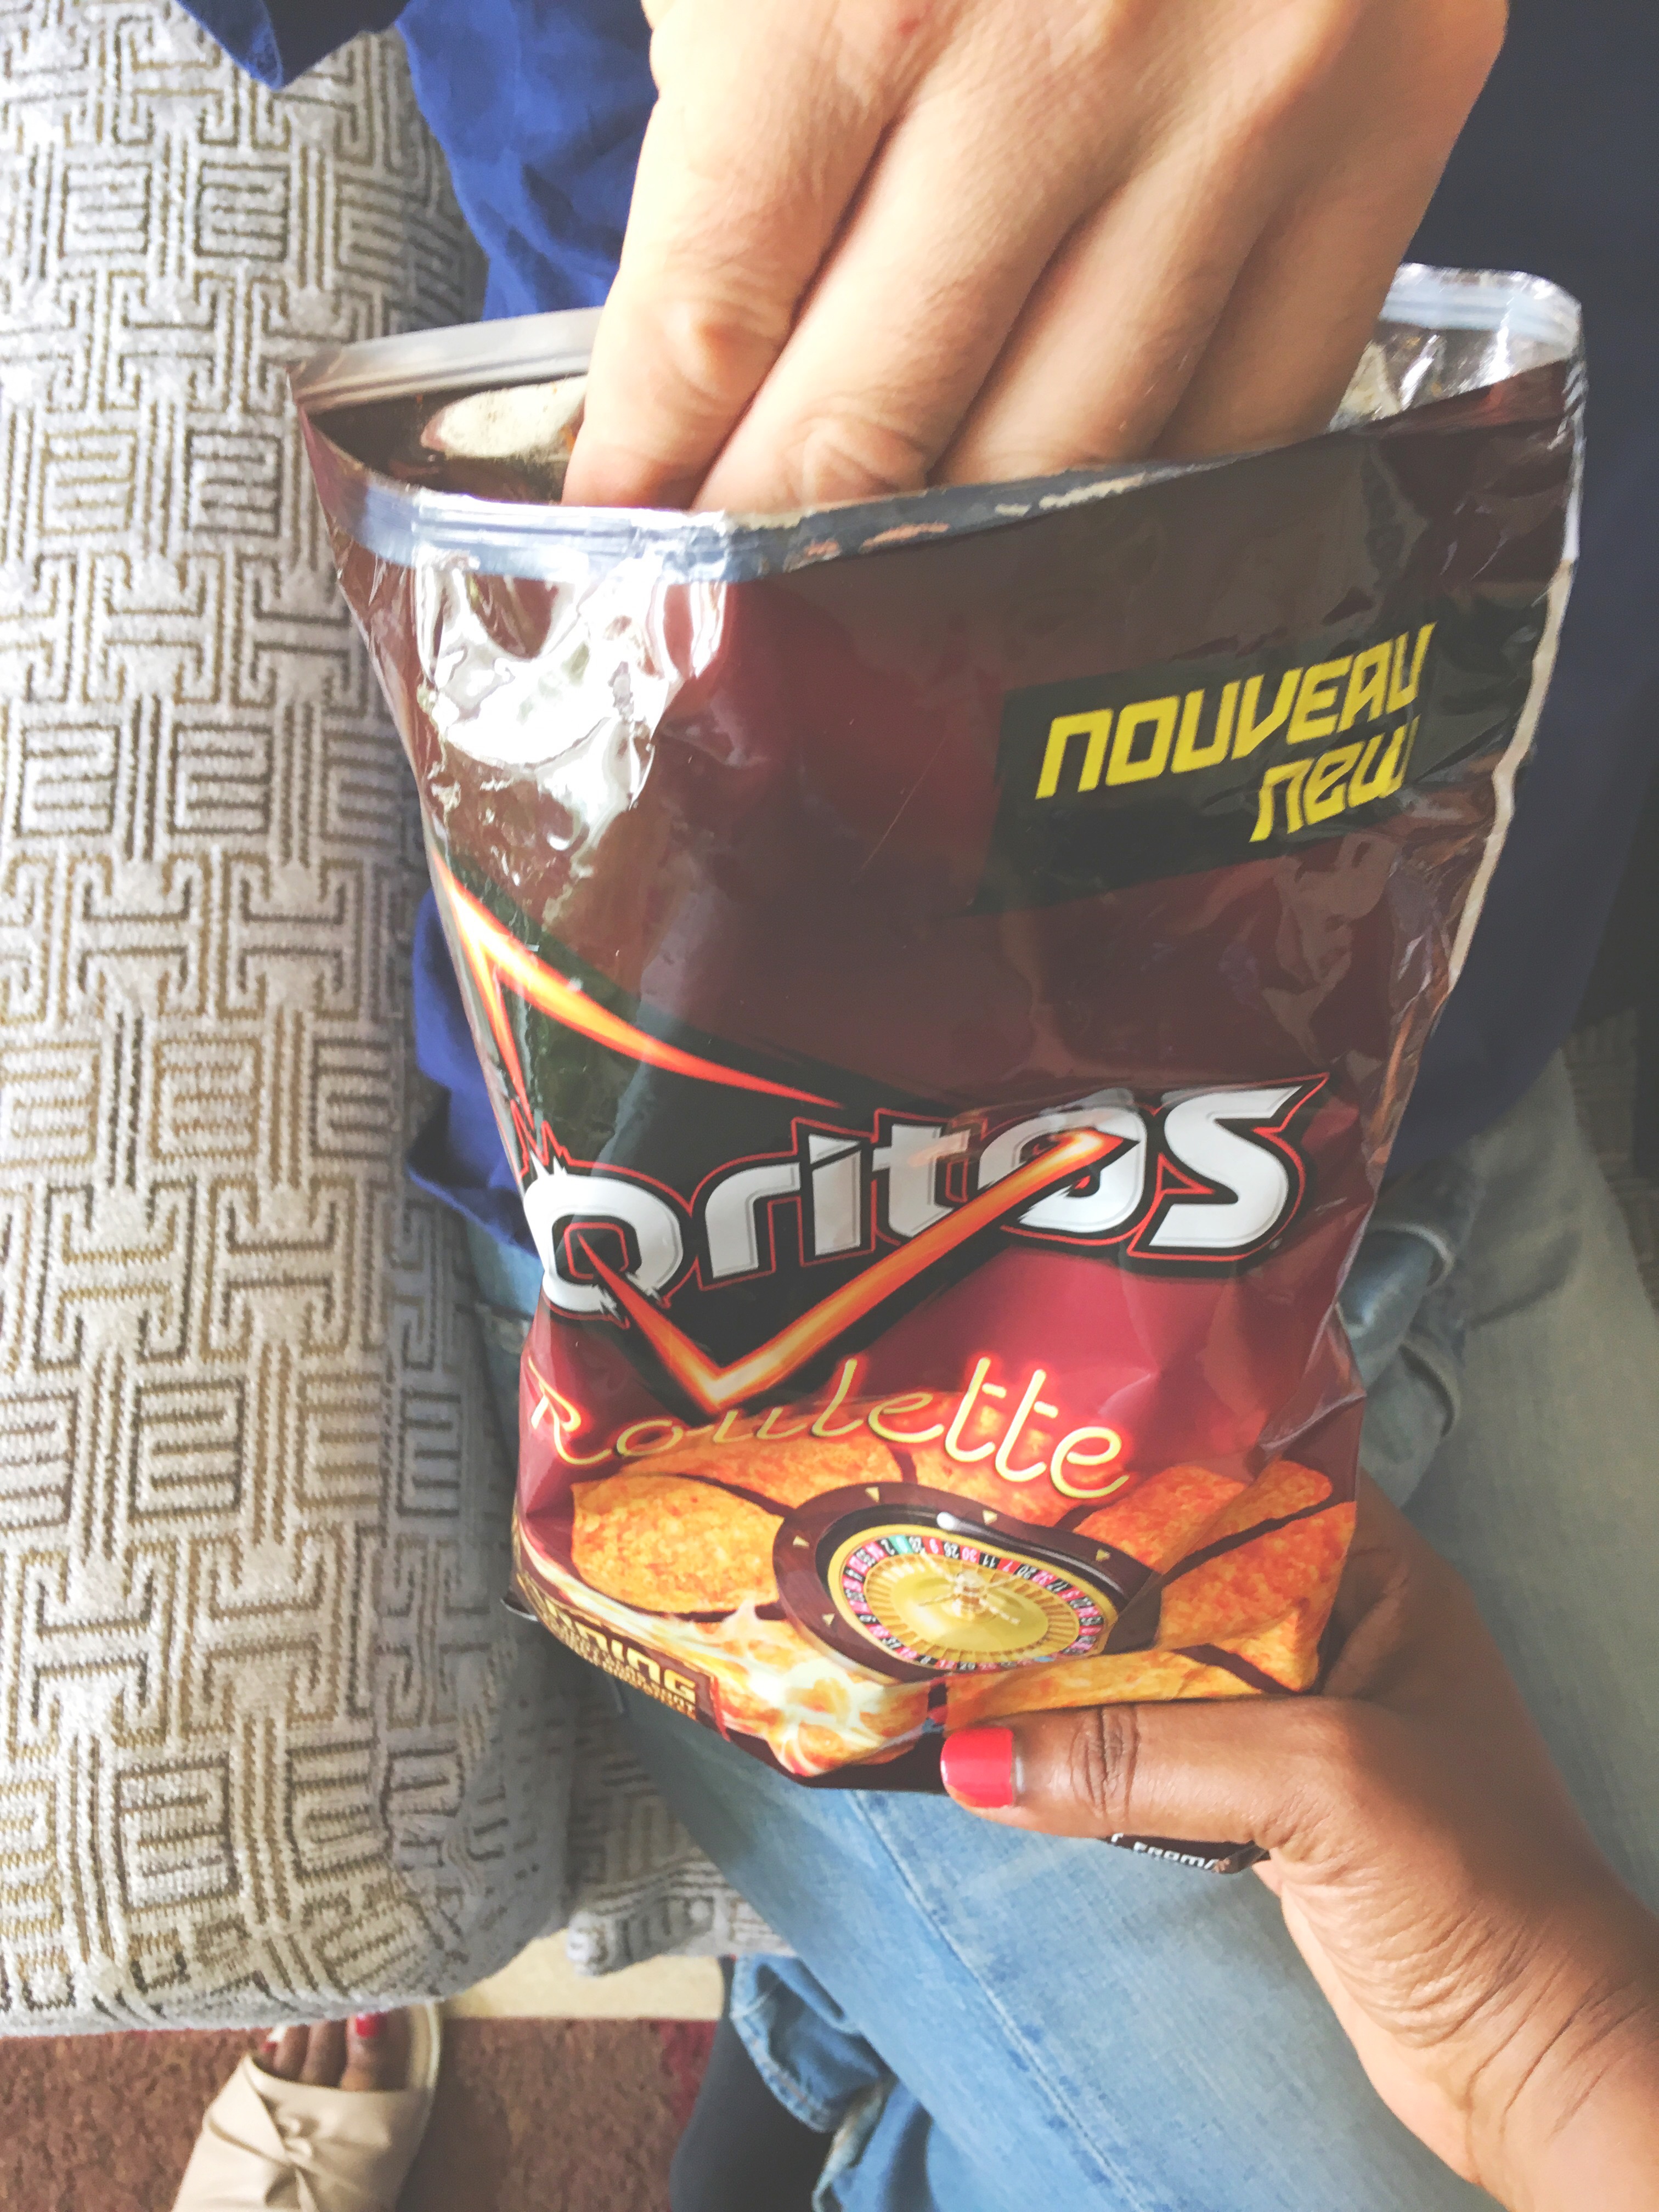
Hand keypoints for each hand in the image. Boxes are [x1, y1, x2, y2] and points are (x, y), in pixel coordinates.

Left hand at [563, 0, 1503, 511]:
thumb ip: (723, 109)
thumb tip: (684, 369)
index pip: (707, 322)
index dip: (647, 469)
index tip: (624, 548)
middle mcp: (1067, 62)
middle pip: (873, 436)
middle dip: (776, 551)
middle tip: (735, 616)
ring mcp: (1249, 113)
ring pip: (1064, 470)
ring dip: (949, 564)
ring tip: (886, 598)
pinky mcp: (1390, 135)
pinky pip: (1247, 420)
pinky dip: (1140, 502)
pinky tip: (1067, 518)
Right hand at [940, 1484, 1658, 2210]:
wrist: (1536, 2058)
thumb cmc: (1471, 1883)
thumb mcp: (1313, 1780)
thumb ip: (1145, 1755)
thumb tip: (970, 1757)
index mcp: (1376, 1577)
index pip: (1243, 1482)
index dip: (1143, 1469)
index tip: (1032, 1464)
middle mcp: (1336, 1632)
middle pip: (1184, 1579)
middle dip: (1085, 1575)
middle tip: (970, 1551)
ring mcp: (1300, 1725)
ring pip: (1162, 1673)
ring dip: (1076, 1672)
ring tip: (967, 1635)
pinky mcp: (1267, 1811)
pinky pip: (1158, 1758)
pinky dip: (1091, 1754)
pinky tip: (1012, 1741)